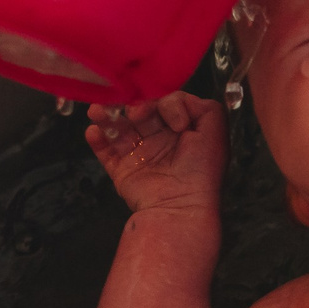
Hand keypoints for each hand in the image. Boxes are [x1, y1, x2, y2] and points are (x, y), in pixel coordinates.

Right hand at [87, 93, 226, 213]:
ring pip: (118, 128)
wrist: (181, 205)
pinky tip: (93, 131)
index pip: (164, 104)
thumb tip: (177, 102)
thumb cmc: (201, 169)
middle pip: (138, 112)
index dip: (161, 102)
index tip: (167, 117)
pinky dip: (97, 139)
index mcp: (180, 130)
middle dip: (132, 105)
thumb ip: (205, 108)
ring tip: (97, 111)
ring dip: (106, 115)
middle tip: (133, 112)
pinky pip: (105, 151)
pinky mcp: (122, 170)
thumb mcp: (214, 131)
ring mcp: (139, 154)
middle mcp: (159, 140)